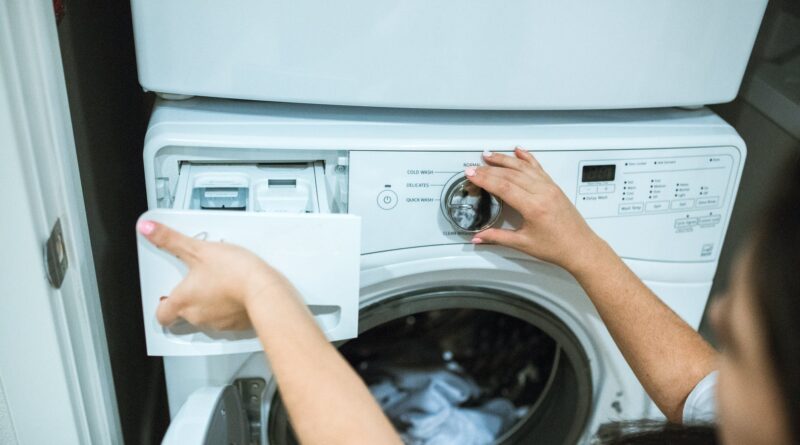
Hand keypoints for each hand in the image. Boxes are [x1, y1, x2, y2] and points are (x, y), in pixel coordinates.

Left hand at [137, 219, 297, 329]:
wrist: (264, 291)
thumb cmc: (233, 273)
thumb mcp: (198, 249)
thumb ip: (171, 240)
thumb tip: (148, 229)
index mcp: (183, 301)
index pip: (162, 315)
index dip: (162, 306)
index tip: (166, 296)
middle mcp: (197, 316)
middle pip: (185, 314)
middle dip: (191, 298)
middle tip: (200, 280)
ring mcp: (218, 323)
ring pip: (207, 316)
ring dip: (211, 303)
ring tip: (222, 283)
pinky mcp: (237, 326)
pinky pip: (229, 319)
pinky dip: (230, 308)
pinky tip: (238, 293)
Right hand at [466, 147, 606, 272]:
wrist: (580, 248)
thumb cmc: (558, 247)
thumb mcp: (523, 243)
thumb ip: (498, 237)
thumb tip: (480, 237)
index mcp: (534, 207)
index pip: (504, 186)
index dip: (485, 179)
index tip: (472, 174)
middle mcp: (543, 193)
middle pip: (511, 174)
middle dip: (489, 169)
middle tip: (475, 168)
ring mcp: (550, 187)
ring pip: (524, 167)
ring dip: (505, 159)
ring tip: (490, 155)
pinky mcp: (554, 187)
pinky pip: (538, 167)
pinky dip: (527, 158)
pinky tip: (519, 151)